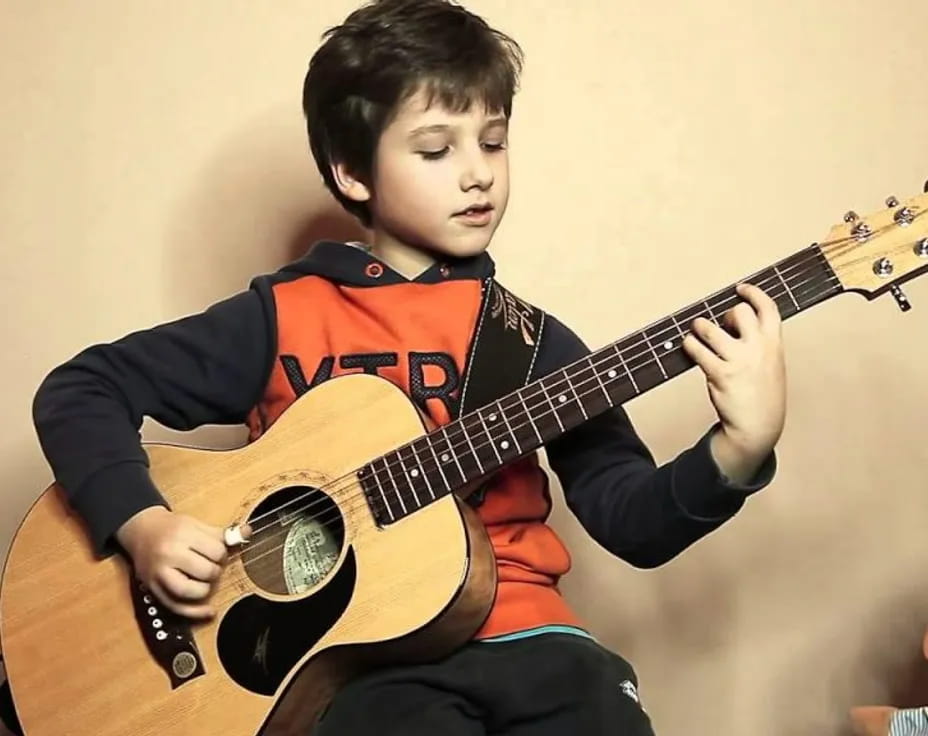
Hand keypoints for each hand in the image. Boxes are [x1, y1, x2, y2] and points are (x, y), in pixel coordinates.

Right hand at [115, 506, 228, 618]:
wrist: (141, 531)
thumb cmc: (171, 528)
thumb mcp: (196, 524)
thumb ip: (221, 533)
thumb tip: (247, 533)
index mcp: (183, 534)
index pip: (217, 551)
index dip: (223, 554)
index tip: (217, 552)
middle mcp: (169, 554)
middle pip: (206, 571)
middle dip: (215, 570)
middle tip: (210, 564)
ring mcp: (159, 574)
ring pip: (191, 591)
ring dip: (206, 588)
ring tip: (205, 580)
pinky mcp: (153, 589)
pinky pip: (176, 608)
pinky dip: (195, 613)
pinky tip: (209, 612)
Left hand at [681, 282, 785, 483]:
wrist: (759, 426)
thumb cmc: (763, 394)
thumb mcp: (772, 364)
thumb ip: (761, 343)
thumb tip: (735, 323)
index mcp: (774, 344)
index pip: (768, 309)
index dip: (754, 294)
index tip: (741, 289)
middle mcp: (758, 349)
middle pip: (739, 312)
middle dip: (725, 314)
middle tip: (719, 325)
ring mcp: (738, 361)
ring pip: (710, 329)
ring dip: (700, 327)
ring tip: (697, 331)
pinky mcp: (720, 374)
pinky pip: (697, 350)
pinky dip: (689, 345)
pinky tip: (689, 346)